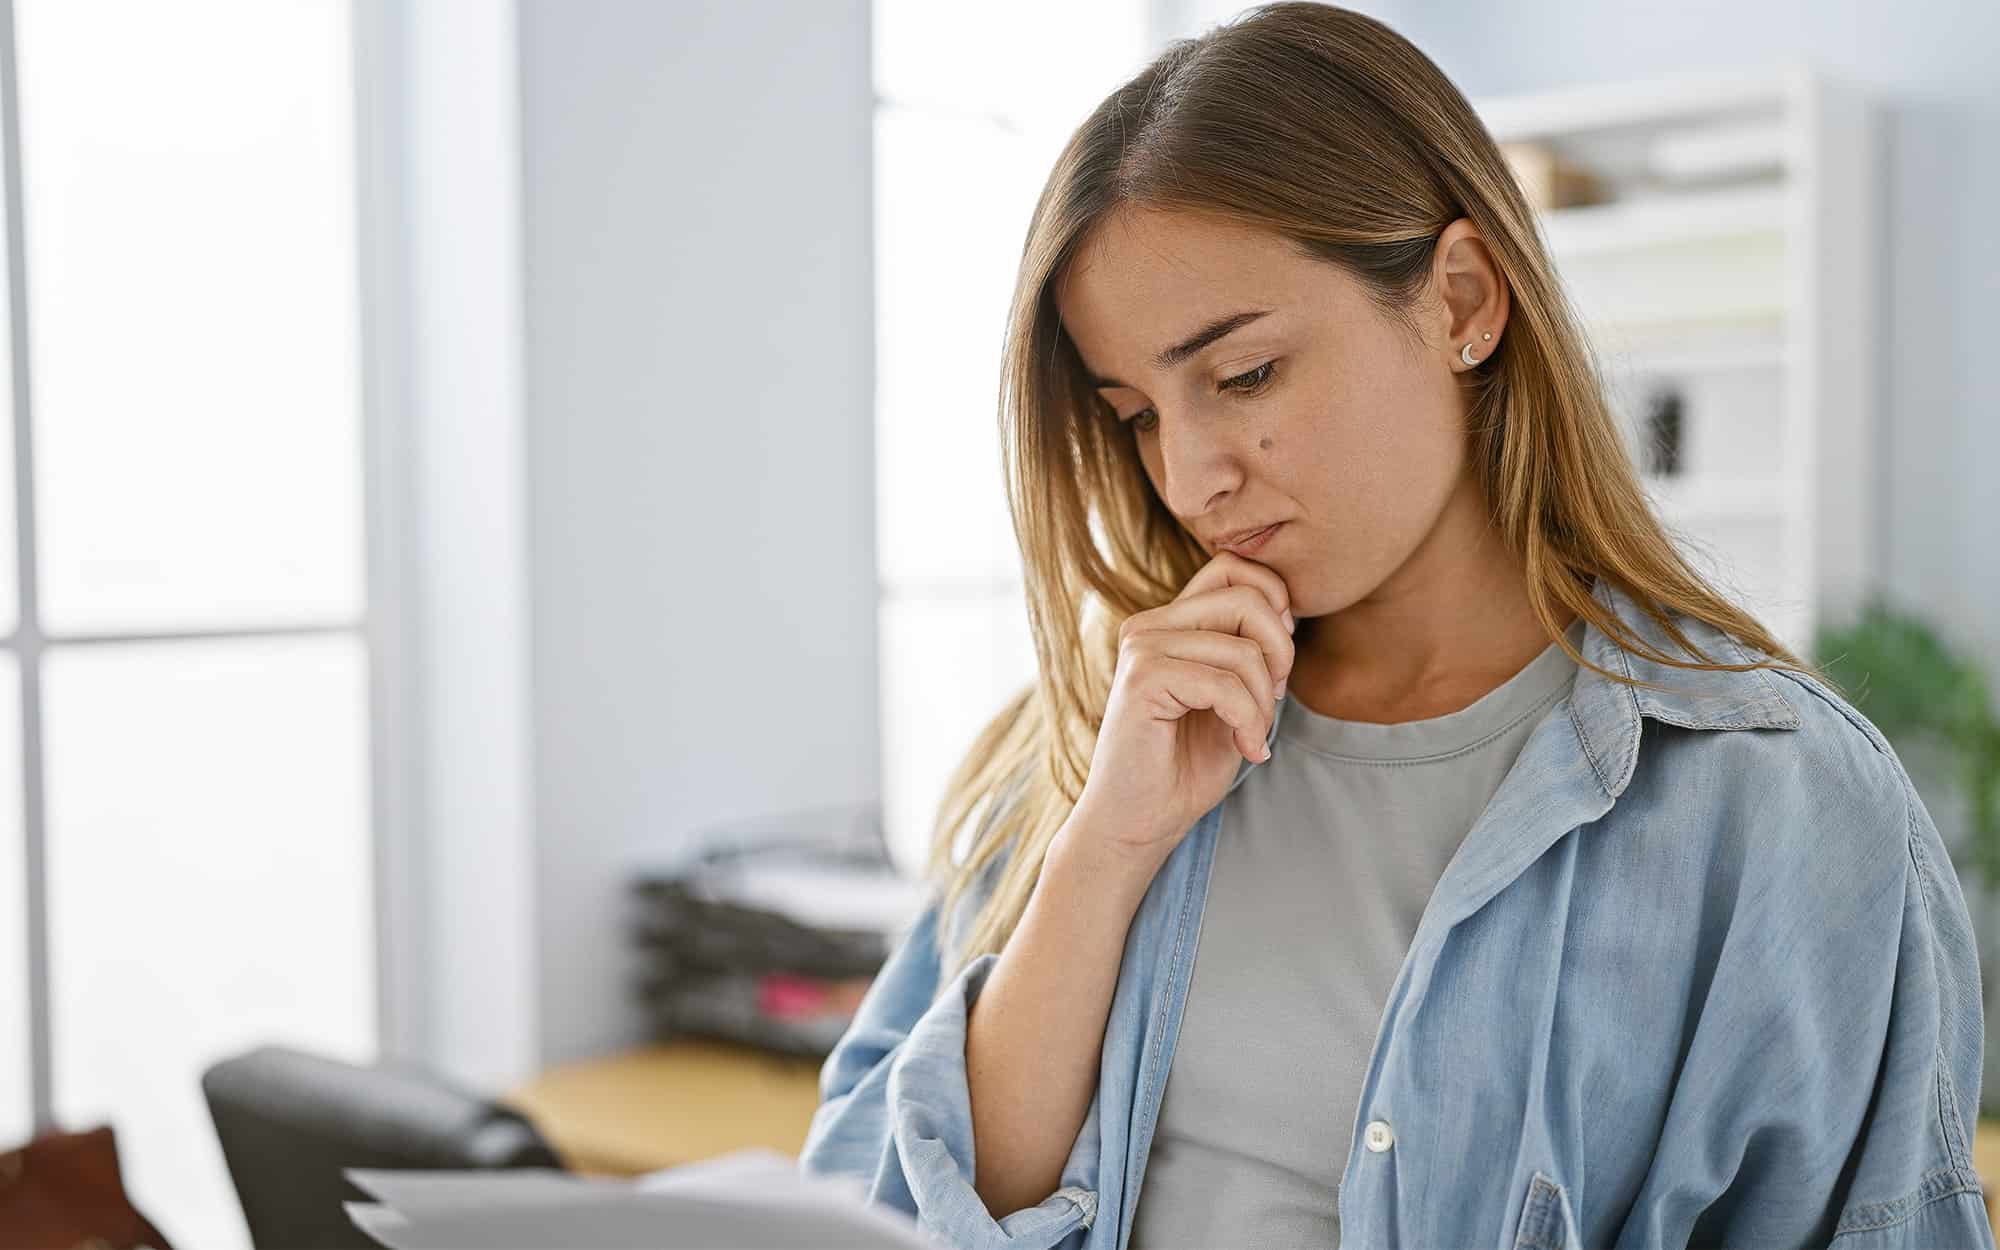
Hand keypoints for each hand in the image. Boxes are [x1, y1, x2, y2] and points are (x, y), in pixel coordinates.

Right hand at [1065, 551, 1295, 865]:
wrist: (1138, 823)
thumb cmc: (1184, 766)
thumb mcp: (1232, 697)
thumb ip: (1250, 649)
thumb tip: (1286, 608)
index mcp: (1168, 622)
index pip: (1235, 569)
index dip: (1276, 606)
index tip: (1276, 667)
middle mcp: (1148, 625)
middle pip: (1247, 598)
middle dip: (1281, 654)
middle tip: (1273, 703)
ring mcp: (1141, 648)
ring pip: (1243, 649)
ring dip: (1264, 702)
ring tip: (1252, 735)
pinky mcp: (1141, 680)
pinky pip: (1225, 685)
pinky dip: (1250, 722)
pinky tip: (1246, 749)